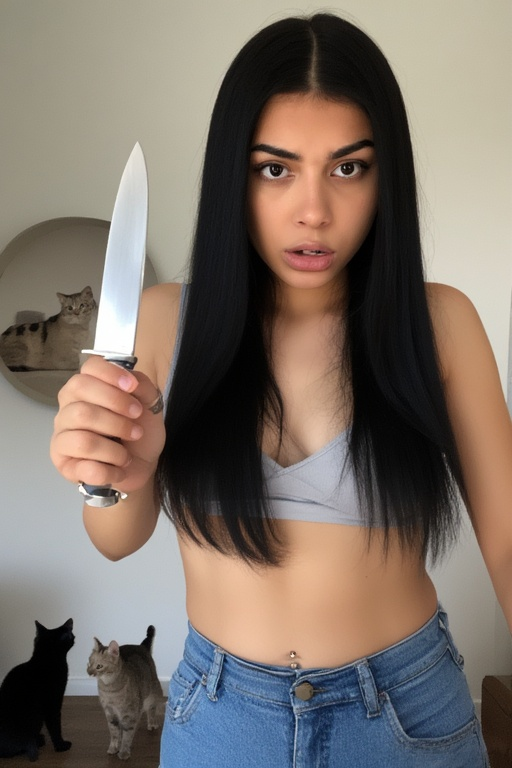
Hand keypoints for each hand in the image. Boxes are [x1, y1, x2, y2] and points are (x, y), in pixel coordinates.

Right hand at [50, 355, 165, 493]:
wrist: (143, 465)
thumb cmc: (140, 431)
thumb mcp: (149, 404)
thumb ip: (142, 386)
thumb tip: (131, 380)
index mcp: (85, 389)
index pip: (88, 369)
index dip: (110, 375)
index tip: (132, 387)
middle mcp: (68, 410)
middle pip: (81, 405)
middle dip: (115, 412)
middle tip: (136, 422)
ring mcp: (62, 438)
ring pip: (83, 440)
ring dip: (115, 449)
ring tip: (127, 455)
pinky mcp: (65, 465)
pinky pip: (85, 468)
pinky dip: (110, 470)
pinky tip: (118, 469)